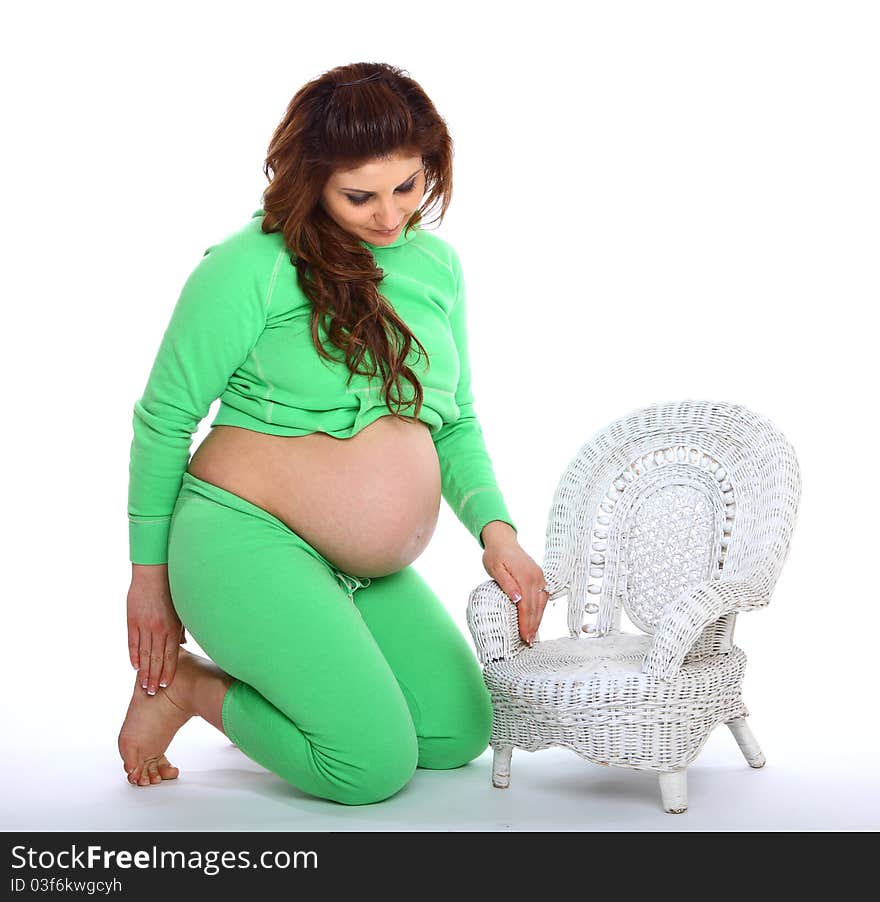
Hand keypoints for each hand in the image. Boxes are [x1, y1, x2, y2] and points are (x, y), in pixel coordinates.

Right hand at [127, 567, 186, 694]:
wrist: (154, 574)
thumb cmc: (171, 592)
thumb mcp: (180, 611)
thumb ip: (180, 629)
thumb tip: (183, 645)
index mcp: (172, 627)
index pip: (170, 655)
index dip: (167, 671)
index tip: (165, 685)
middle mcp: (159, 629)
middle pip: (156, 658)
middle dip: (155, 677)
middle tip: (152, 692)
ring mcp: (144, 625)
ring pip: (144, 654)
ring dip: (144, 671)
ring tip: (143, 685)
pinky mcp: (132, 621)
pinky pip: (132, 642)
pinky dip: (133, 656)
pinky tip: (135, 667)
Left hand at [481, 523, 547, 646]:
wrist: (502, 540)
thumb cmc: (496, 555)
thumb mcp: (496, 569)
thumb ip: (507, 584)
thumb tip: (517, 599)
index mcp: (525, 576)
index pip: (527, 606)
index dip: (526, 623)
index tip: (525, 637)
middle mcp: (536, 577)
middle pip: (536, 607)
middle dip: (533, 626)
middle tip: (529, 642)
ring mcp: (539, 577)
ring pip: (541, 603)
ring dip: (538, 620)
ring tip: (532, 634)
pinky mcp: (539, 577)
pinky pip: (542, 597)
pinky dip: (539, 610)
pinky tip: (535, 619)